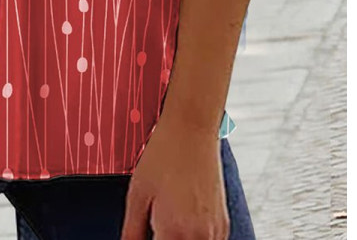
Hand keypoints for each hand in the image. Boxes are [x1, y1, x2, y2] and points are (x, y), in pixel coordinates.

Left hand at [121, 116, 229, 239]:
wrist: (192, 128)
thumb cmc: (163, 155)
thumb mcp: (138, 193)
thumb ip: (132, 232)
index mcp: (175, 232)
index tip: (145, 234)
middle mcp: (201, 237)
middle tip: (153, 227)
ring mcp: (216, 231)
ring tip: (165, 224)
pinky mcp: (224, 223)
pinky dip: (195, 239)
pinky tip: (181, 224)